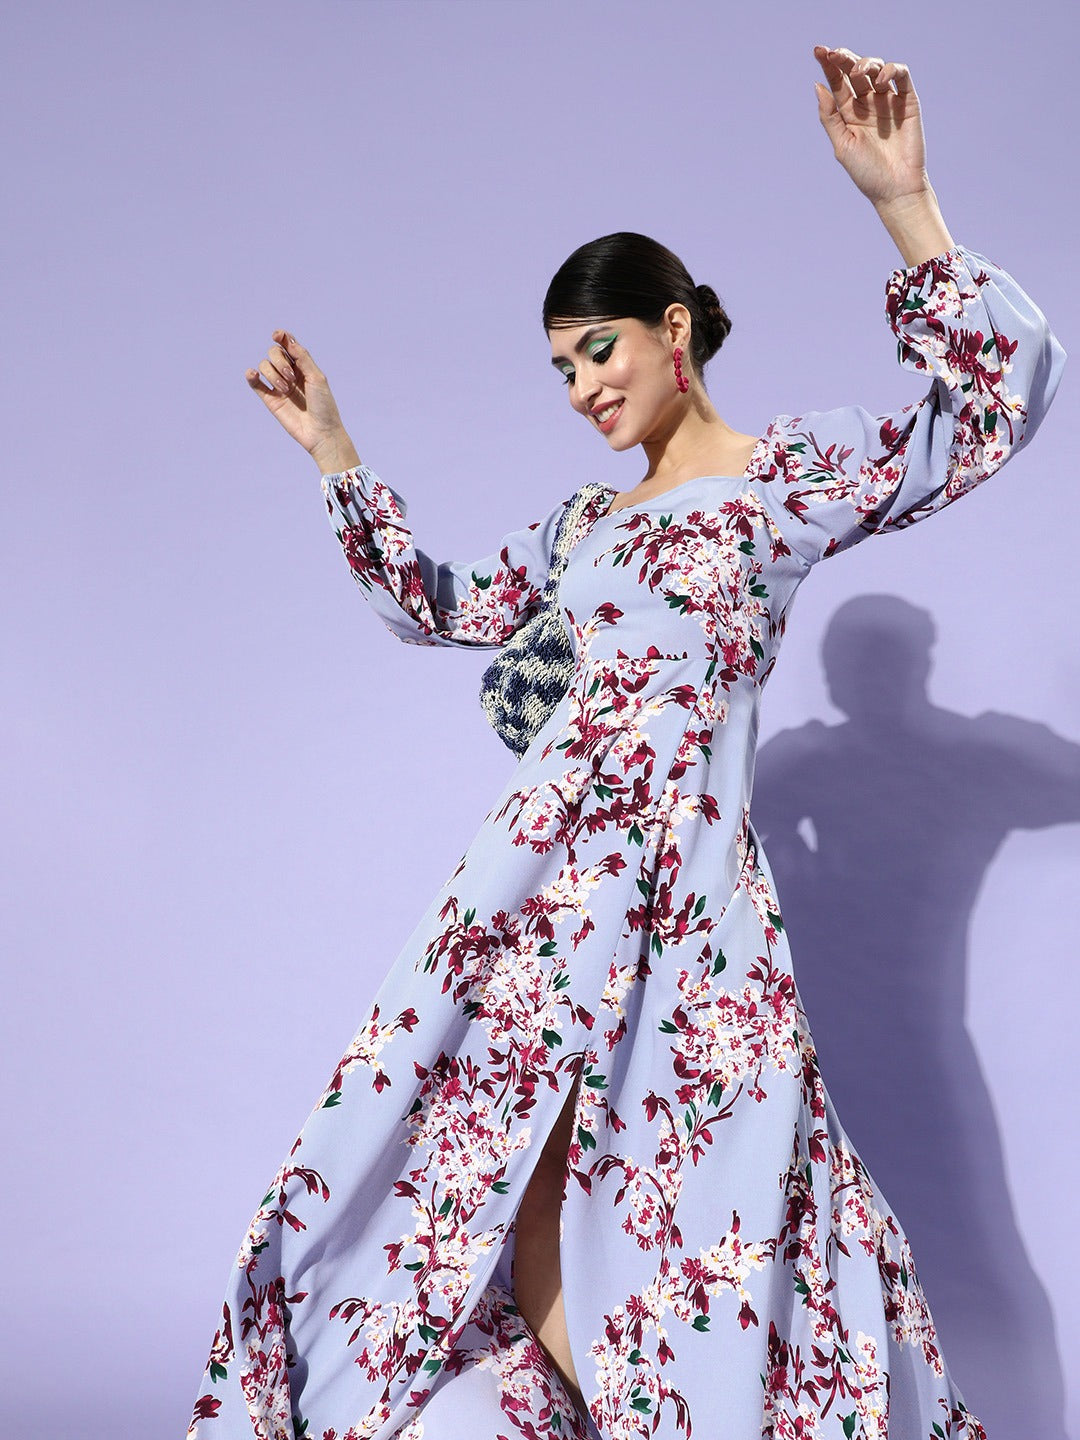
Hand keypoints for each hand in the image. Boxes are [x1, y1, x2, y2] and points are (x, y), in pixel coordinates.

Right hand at [244, 331, 353, 459]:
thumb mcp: (317, 378)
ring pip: (264, 366)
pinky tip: (253, 375)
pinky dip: (251, 376)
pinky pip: (255, 384)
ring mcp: (279, 386)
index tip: (278, 336)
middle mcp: (290, 374)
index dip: (281, 337)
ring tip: (286, 389)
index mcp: (303, 366)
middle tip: (292, 378)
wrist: (321, 432)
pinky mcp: (270, 400)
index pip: (288, 345)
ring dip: (273, 374)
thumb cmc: (324, 406)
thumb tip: (288, 340)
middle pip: (274, 353)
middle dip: (280, 361)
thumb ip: (303, 358)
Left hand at [813, 45, 931, 209]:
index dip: (829, 65)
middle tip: (835, 54)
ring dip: (866, 64)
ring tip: (859, 73)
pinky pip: (901, 76)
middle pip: (855, 72)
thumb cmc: (866, 172)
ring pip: (877, 69)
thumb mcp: (842, 144)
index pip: (837, 83)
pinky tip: (881, 79)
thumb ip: (830, 116)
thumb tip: (817, 86)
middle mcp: (868, 103)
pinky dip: (892, 70)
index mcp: (849, 112)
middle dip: (845, 59)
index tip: (819, 51)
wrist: (895, 189)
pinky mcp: (908, 102)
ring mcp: (888, 101)